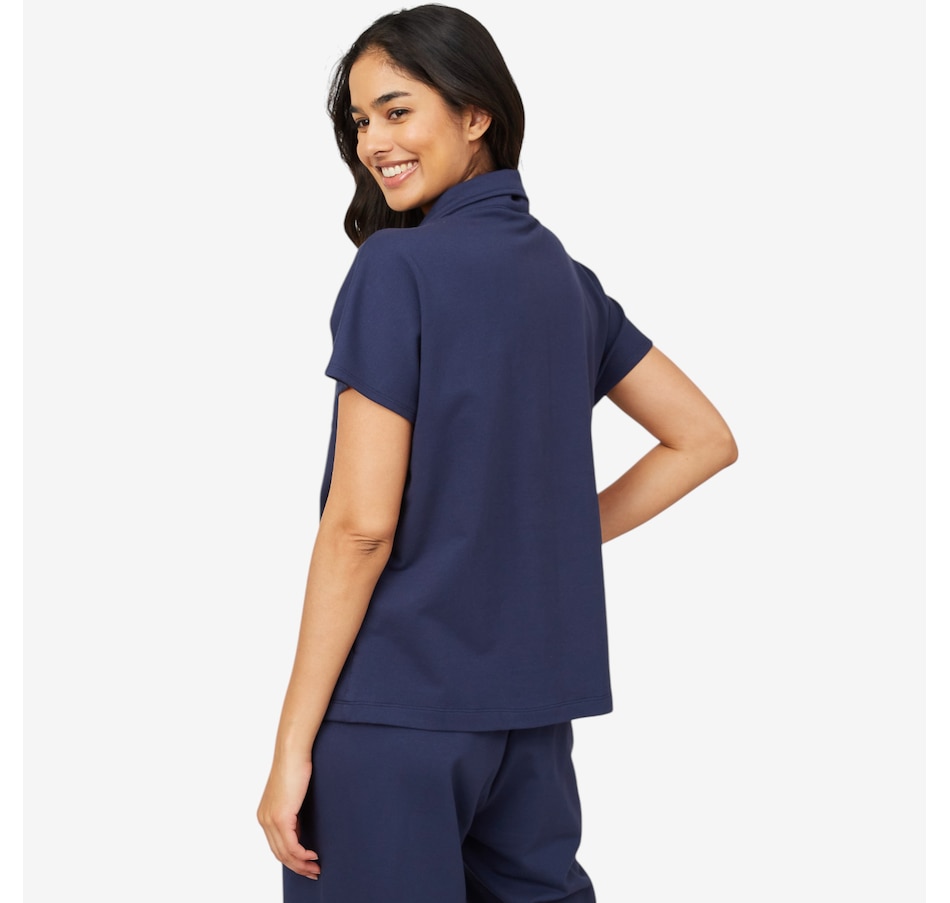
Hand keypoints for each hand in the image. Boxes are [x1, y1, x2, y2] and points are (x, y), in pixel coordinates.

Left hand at [257, 756, 320, 879]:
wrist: (292, 753)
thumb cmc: (295, 767)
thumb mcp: (292, 795)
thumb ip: (292, 812)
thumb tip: (300, 828)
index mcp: (265, 815)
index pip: (276, 845)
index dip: (291, 859)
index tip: (305, 864)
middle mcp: (264, 820)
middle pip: (279, 853)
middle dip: (297, 867)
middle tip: (312, 872)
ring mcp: (271, 819)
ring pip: (285, 853)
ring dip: (301, 864)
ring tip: (315, 868)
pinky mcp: (281, 817)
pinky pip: (291, 845)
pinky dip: (302, 854)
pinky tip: (312, 855)